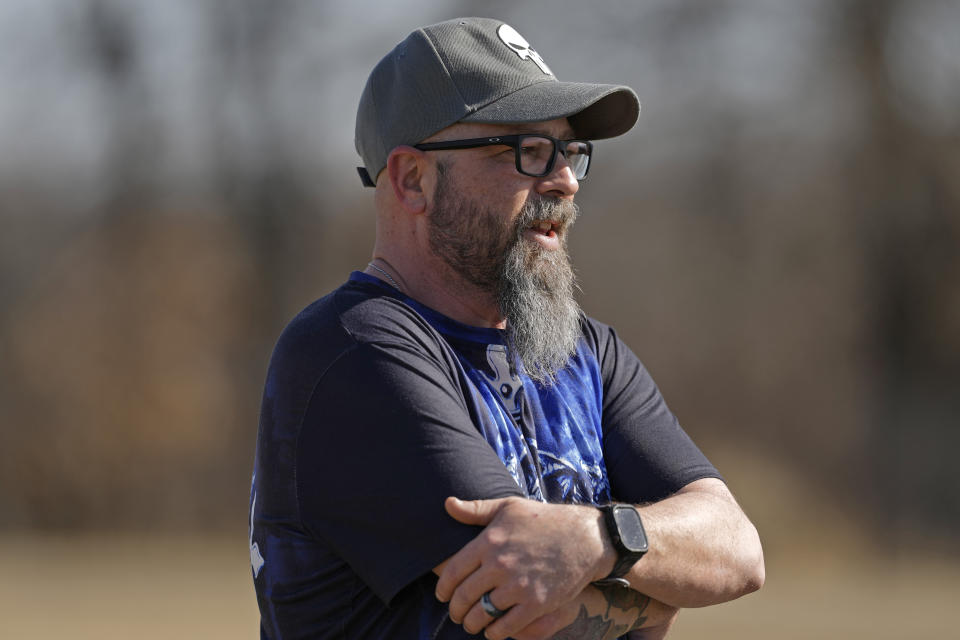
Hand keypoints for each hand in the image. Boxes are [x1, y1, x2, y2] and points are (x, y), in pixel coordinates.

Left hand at [435, 496, 612, 639]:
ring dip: (472, 624)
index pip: (453, 572)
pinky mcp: (537, 603)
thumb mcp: (508, 507)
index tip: (442, 596)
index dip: (443, 589)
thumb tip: (447, 504)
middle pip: (465, 596)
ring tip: (472, 624)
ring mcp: (519, 585)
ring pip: (482, 614)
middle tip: (456, 614)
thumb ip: (476, 509)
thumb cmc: (543, 520)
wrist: (584, 537)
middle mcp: (500, 564)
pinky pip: (506, 626)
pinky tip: (492, 631)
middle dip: (456, 610)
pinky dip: (494, 633)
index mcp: (489, 541)